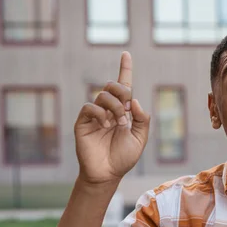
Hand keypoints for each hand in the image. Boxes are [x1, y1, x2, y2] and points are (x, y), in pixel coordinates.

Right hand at [74, 51, 149, 184]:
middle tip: (127, 110)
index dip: (125, 69)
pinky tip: (105, 125)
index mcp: (124, 111)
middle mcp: (109, 109)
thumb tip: (136, 101)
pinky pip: (90, 107)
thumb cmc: (124, 157)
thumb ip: (143, 119)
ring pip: (103, 95)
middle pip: (113, 86)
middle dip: (123, 92)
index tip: (126, 53)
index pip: (124, 85)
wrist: (108, 173)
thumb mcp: (141, 138)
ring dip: (115, 107)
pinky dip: (100, 114)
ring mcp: (95, 115)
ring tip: (118, 124)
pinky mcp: (83, 122)